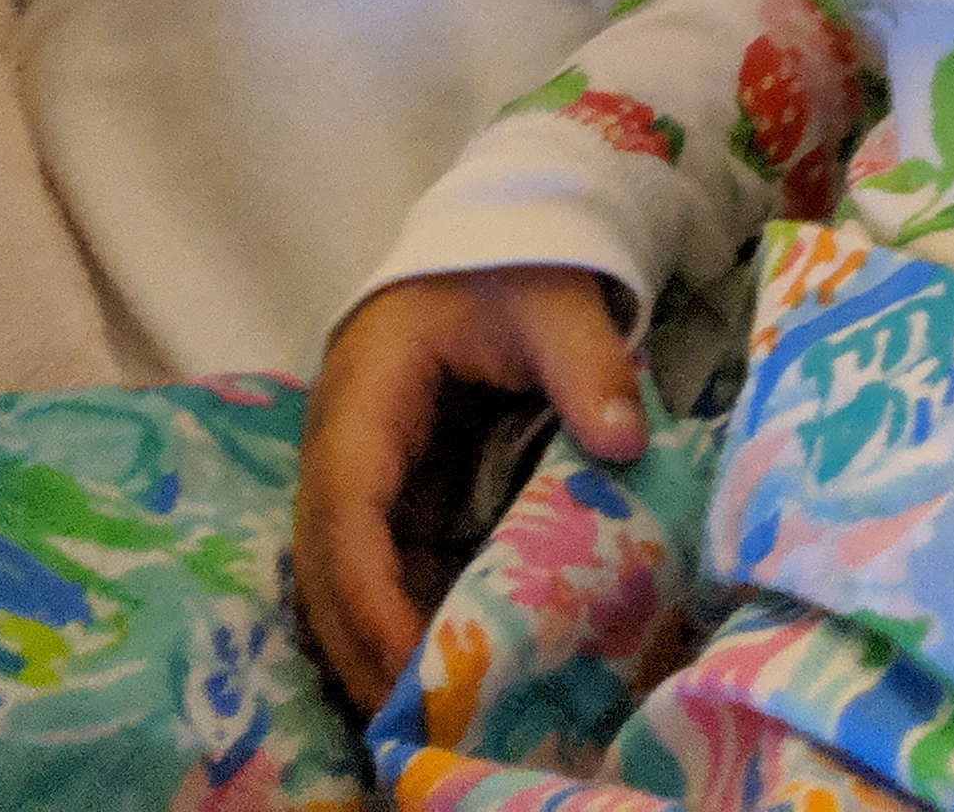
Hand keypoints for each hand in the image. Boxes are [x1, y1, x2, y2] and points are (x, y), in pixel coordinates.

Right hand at [293, 264, 646, 715]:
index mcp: (368, 386)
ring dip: (375, 638)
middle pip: (327, 556)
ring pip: (345, 568)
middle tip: (411, 724)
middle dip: (361, 641)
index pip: (346, 503)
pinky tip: (442, 661)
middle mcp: (344, 434)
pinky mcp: (394, 478)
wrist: (503, 229)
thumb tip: (625, 443)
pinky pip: (384, 556)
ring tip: (426, 714)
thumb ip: (589, 364)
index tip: (406, 663)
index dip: (368, 590)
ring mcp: (363, 460)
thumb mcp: (557, 299)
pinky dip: (403, 610)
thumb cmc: (518, 262)